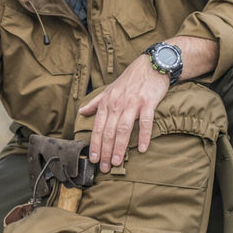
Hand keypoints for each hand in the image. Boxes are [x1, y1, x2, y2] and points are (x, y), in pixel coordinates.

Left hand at [78, 55, 169, 172]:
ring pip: (124, 129)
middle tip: (104, 167)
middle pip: (109, 131)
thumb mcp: (109, 89)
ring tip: (117, 162)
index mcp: (107, 102)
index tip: (93, 159)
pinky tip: (142, 149)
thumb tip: (82, 111)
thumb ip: (95, 102)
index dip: (95, 144)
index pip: (98, 127)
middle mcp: (117, 103)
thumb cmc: (130, 80)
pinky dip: (144, 136)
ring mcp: (133, 103)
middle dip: (105, 151)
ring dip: (120, 147)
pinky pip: (146, 122)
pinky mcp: (148, 102)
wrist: (151, 65)